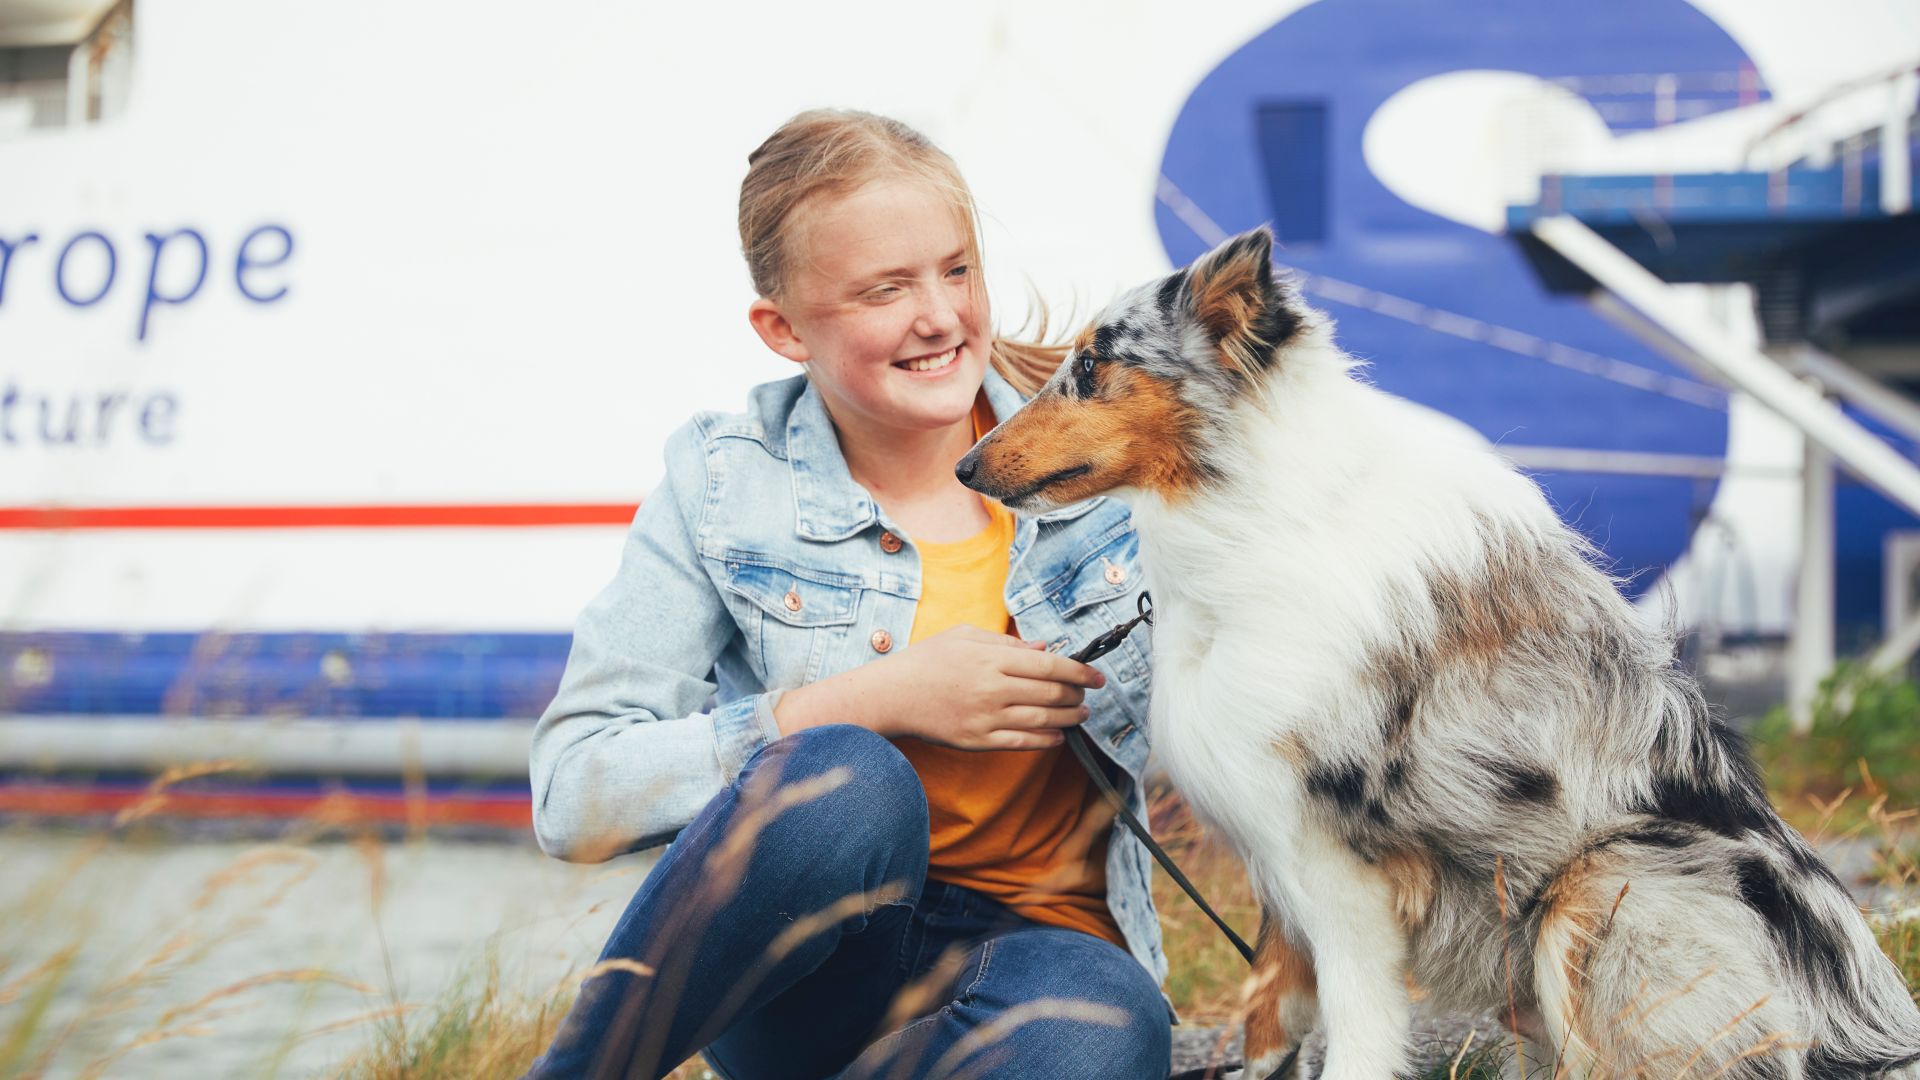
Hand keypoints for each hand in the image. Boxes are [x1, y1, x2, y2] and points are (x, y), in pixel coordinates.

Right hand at [772, 625, 1106, 749]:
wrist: (892, 695)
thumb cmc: (926, 660)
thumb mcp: (963, 636)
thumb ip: (1005, 642)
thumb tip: (1043, 648)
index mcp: (991, 659)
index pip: (1049, 665)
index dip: (1079, 671)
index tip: (1097, 675)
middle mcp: (992, 689)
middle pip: (1050, 693)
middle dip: (1076, 694)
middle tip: (1088, 693)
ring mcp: (986, 718)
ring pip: (1042, 720)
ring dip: (1068, 718)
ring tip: (1080, 714)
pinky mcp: (977, 741)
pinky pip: (1021, 744)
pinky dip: (1046, 741)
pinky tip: (1058, 737)